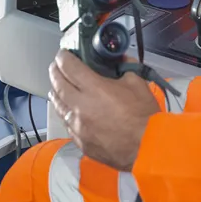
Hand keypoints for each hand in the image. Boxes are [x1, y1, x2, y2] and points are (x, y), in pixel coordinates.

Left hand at [48, 50, 159, 171]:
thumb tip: (120, 59)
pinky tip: (68, 110)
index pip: (70, 67)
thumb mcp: (138, 83)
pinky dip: (65, 113)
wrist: (145, 147)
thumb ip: (126, 66)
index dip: (63, 57)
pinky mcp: (80, 141)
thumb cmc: (143, 116)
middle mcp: (81, 106)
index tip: (63, 54)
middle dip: (55, 72)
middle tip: (56, 66)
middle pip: (58, 85)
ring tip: (56, 87)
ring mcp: (78, 126)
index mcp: (94, 88)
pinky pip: (67, 124)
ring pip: (59, 106)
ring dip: (56, 93)